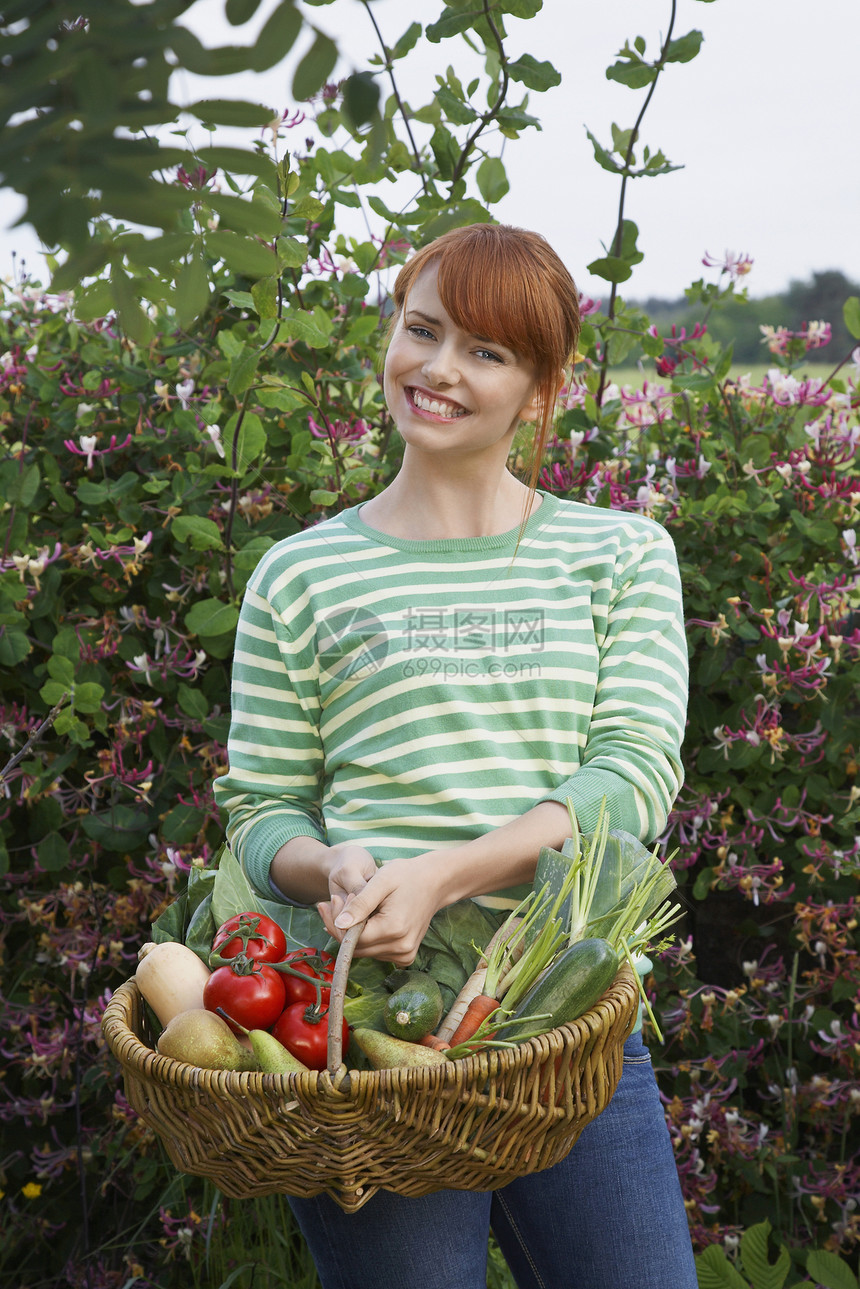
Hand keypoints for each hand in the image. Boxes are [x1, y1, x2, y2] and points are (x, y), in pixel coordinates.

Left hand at [318, 854, 443, 966]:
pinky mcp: (405, 956)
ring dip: (353, 932)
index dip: (336, 921)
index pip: (351, 939)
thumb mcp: (380, 882)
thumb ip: (359, 904)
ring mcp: (405, 954)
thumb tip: (338, 924)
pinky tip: (363, 919)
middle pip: (356, 948)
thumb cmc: (407, 876)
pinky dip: (366, 938)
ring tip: (352, 905)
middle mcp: (401, 948)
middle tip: (336, 901)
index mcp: (394, 929)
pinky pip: (375, 952)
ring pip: (364, 951)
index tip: (333, 899)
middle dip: (341, 927)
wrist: (435, 881)